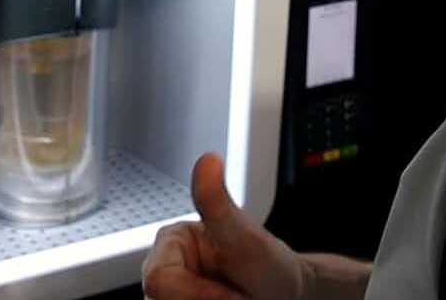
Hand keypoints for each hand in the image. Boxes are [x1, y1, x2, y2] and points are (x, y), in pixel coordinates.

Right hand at [141, 153, 308, 299]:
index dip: (198, 294)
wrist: (286, 292)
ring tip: (233, 299)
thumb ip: (219, 203)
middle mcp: (166, 268)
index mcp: (171, 242)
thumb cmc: (268, 264)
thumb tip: (208, 160)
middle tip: (235, 297)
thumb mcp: (246, 236)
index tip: (232, 295)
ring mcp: (173, 293)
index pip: (160, 281)